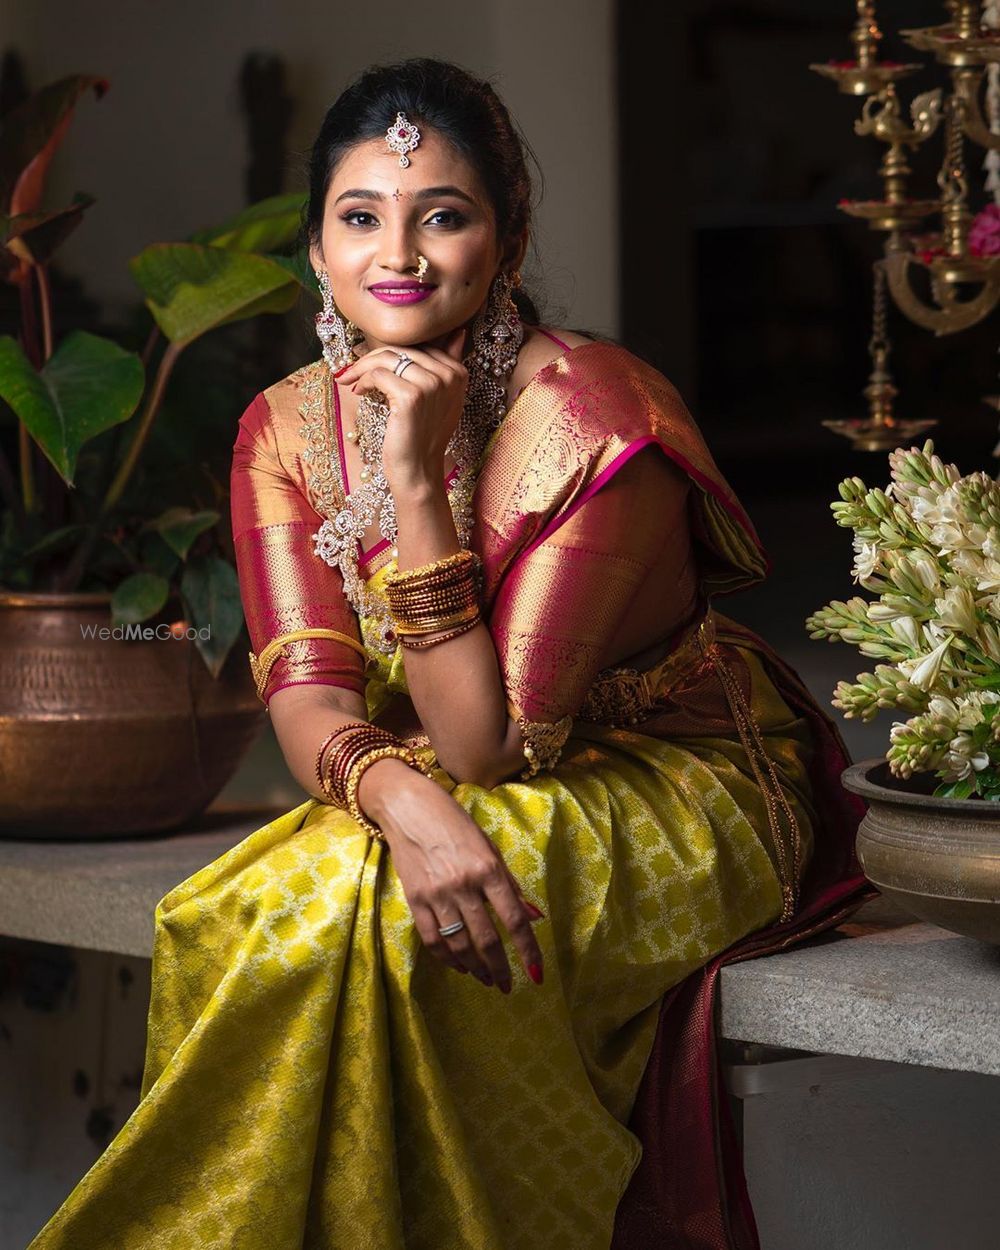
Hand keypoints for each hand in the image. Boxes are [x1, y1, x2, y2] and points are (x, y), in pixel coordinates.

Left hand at [336, 327, 467, 495]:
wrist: (418, 471)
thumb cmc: (423, 436)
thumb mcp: (441, 399)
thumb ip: (446, 366)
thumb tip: (458, 332)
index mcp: (458, 373)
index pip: (419, 345)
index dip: (391, 352)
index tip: (371, 364)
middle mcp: (449, 376)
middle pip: (402, 348)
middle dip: (372, 356)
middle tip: (352, 369)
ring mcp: (432, 385)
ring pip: (387, 357)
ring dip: (362, 367)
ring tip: (350, 380)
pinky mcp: (411, 396)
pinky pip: (378, 374)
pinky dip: (363, 381)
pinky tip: (358, 392)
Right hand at [360, 759, 545, 991]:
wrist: (409, 807)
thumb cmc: (454, 823)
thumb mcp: (489, 847)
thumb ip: (510, 884)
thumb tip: (534, 916)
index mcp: (488, 868)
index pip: (514, 919)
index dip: (527, 950)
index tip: (536, 973)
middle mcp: (464, 884)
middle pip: (487, 938)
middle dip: (500, 968)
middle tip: (507, 985)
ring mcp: (437, 893)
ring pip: (460, 944)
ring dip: (475, 967)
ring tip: (485, 978)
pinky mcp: (415, 899)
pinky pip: (432, 939)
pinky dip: (447, 957)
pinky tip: (459, 965)